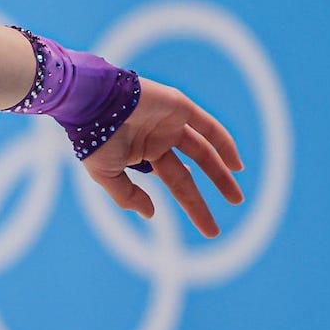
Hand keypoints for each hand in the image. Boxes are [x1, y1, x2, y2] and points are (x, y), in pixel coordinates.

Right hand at [81, 77, 245, 237]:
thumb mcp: (105, 175)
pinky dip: (224, 143)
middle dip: (207, 195)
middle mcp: (160, 140)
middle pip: (189, 172)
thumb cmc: (94, 138)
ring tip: (236, 198)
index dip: (191, 204)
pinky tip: (236, 165)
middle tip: (223, 220)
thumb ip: (127, 196)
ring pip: (203, 150)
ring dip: (221, 173)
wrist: (93, 101)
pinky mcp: (179, 106)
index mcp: (143, 155)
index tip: (207, 228)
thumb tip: (150, 214)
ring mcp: (171, 123)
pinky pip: (207, 126)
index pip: (174, 182)